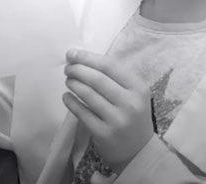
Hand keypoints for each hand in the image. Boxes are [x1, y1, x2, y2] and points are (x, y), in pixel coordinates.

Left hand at [62, 48, 154, 174]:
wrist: (138, 151)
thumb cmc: (132, 116)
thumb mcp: (134, 95)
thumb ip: (115, 78)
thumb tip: (83, 59)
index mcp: (139, 88)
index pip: (110, 66)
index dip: (88, 57)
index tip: (72, 53)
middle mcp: (130, 103)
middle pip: (97, 79)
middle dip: (78, 70)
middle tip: (67, 68)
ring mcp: (117, 119)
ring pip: (88, 95)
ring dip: (73, 84)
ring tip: (68, 80)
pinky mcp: (103, 133)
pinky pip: (82, 113)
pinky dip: (71, 102)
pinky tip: (67, 96)